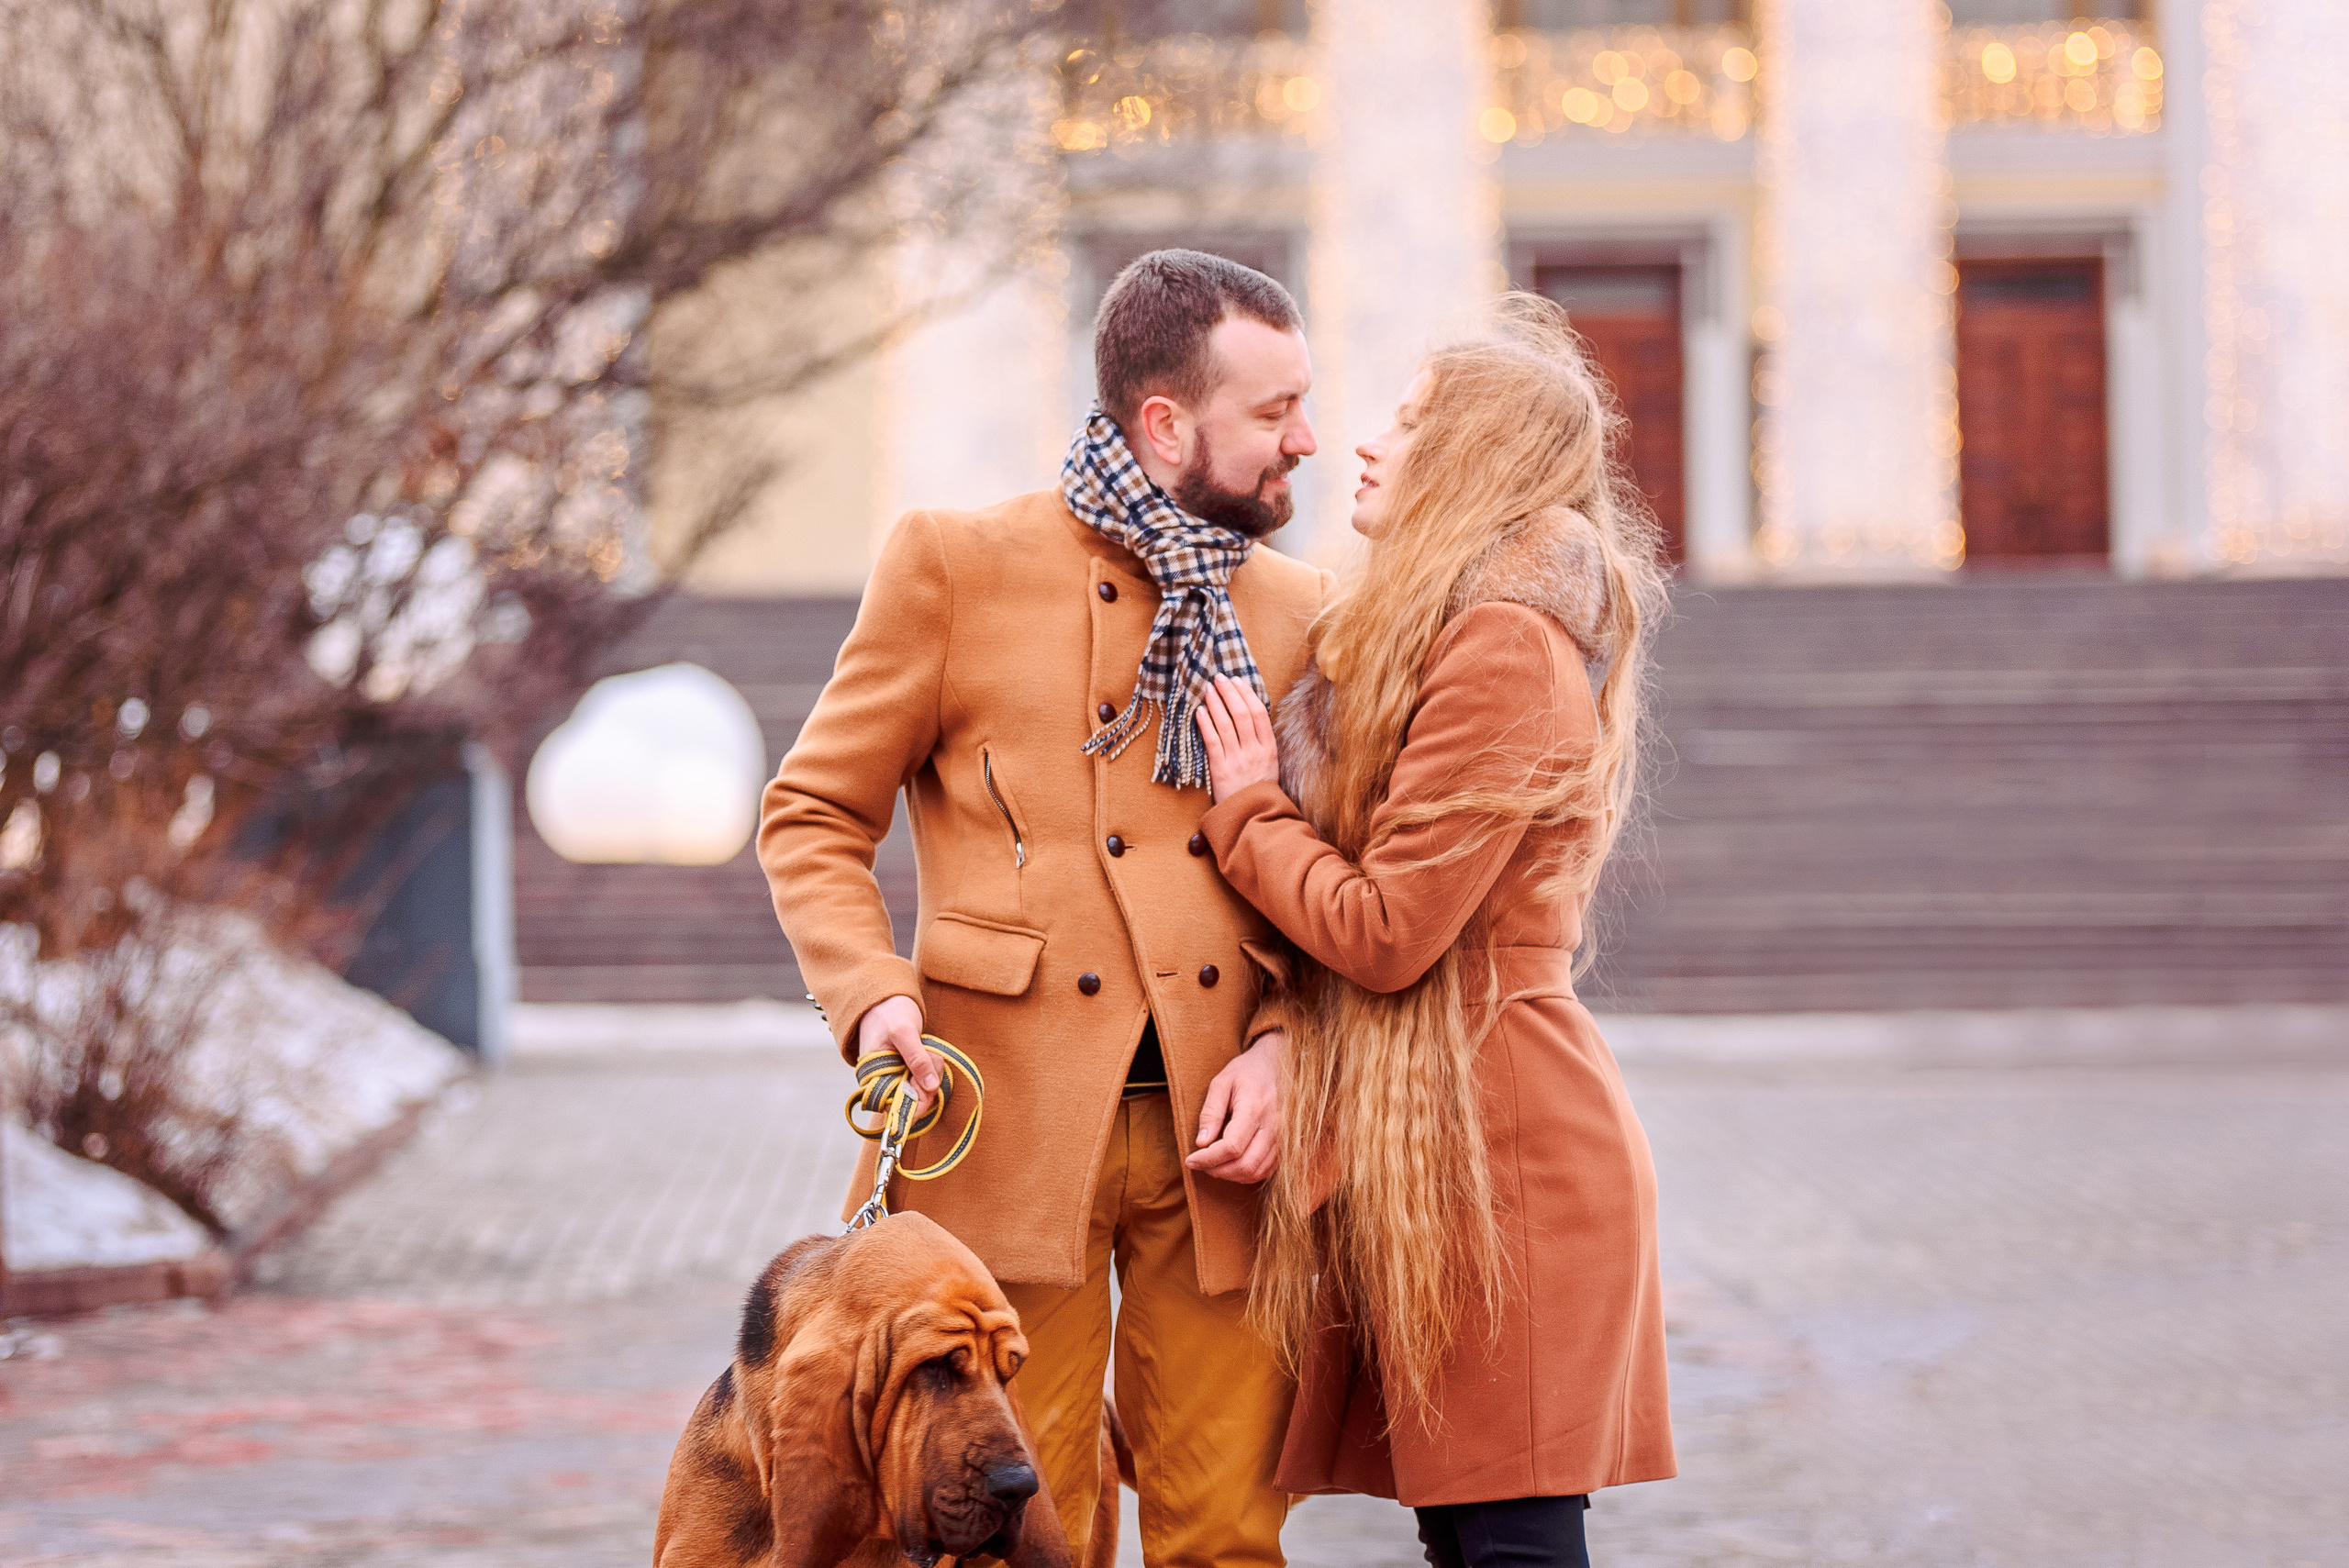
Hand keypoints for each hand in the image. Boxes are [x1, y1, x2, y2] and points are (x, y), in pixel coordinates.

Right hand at [856, 994, 937, 1114]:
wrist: (887, 999)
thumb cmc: (889, 1013)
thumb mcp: (903, 1032)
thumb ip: (916, 1058)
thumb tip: (930, 1086)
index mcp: (873, 1078)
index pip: (896, 1106)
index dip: (916, 1102)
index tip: (930, 1087)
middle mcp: (883, 1081)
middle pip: (913, 1100)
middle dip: (928, 1080)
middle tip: (930, 1055)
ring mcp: (896, 1076)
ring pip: (923, 1088)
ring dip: (932, 1070)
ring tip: (927, 1048)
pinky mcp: (907, 1070)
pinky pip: (925, 1077)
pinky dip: (932, 1065)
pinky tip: (929, 1051)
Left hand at [1185, 1030, 1281, 1183]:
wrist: (1276, 1065)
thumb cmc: (1246, 1072)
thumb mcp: (1221, 1083)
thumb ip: (1211, 1113)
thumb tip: (1201, 1143)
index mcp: (1255, 1107)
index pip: (1232, 1146)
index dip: (1208, 1159)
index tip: (1191, 1159)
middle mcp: (1273, 1125)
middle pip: (1246, 1164)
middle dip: (1218, 1171)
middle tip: (1200, 1165)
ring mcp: (1282, 1137)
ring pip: (1257, 1171)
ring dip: (1232, 1175)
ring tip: (1214, 1165)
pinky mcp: (1285, 1144)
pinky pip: (1267, 1169)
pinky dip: (1247, 1174)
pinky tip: (1232, 1165)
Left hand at [1198, 675, 1279, 804]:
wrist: (1254, 815)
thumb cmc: (1259, 788)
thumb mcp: (1269, 762)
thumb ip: (1261, 740)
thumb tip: (1248, 713)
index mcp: (1269, 747)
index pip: (1259, 713)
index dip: (1247, 694)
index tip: (1237, 681)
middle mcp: (1254, 750)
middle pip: (1242, 714)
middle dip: (1230, 692)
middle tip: (1219, 678)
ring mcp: (1237, 759)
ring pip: (1226, 724)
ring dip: (1216, 704)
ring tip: (1208, 690)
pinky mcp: (1221, 769)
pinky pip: (1212, 741)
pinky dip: (1206, 724)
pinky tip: (1199, 712)